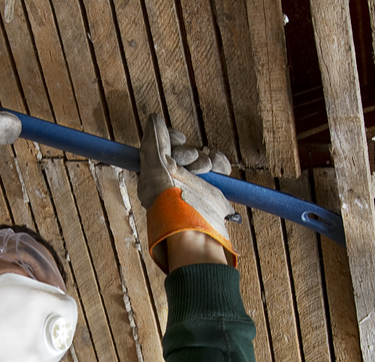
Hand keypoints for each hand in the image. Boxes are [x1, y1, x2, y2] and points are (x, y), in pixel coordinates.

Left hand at [137, 113, 237, 271]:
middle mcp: (173, 181)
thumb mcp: (156, 168)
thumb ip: (153, 143)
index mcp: (155, 176)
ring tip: (207, 168)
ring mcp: (192, 186)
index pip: (160, 147)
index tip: (180, 140)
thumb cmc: (171, 201)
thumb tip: (154, 120)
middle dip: (190, 153)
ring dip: (207, 158)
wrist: (196, 228)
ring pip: (201, 158)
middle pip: (182, 152)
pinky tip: (221, 170)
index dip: (170, 139)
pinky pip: (217, 168)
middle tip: (193, 161)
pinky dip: (220, 164)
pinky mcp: (210, 191)